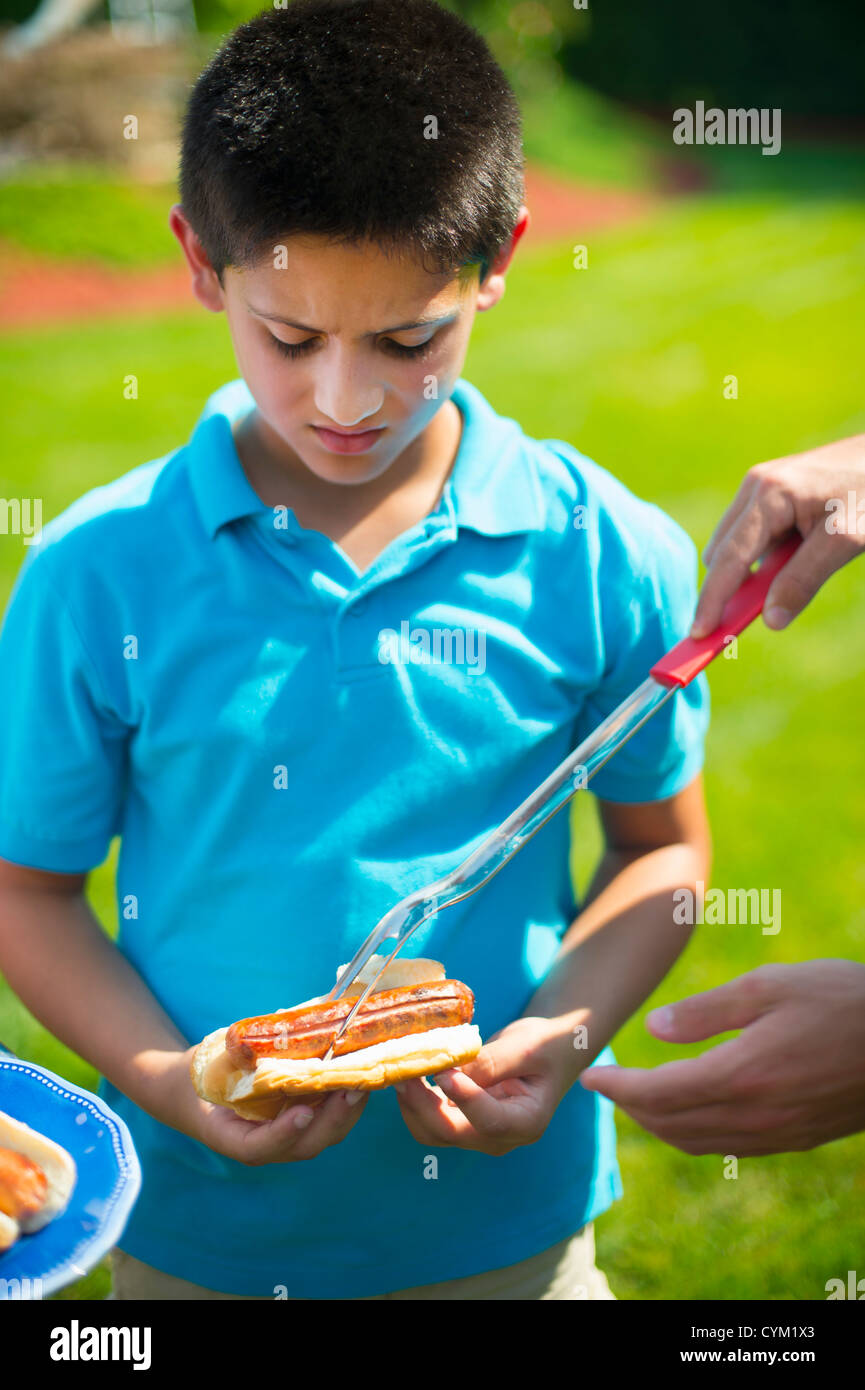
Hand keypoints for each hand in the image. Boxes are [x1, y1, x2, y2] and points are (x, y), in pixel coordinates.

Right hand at [157, 1048, 369, 1164]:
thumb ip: (237, 1052)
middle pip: (304, 1145)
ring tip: (366, 1079)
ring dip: (347, 1109)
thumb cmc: (201, 1075)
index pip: (259, 1147)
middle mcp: (264, 1144)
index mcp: (232, 1136)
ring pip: (323, 1134)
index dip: (283, 1134)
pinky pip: (327, 1119)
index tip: (302, 1113)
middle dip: (333, 1118)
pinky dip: (345, 1101)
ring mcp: (286, 1138)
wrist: (195, 1093)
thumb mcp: (211, 1062)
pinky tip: (361, 1075)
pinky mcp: (301, 1124)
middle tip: (353, 1089)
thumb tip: (271, 1026)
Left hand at [394, 1016, 570, 1154]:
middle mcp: (500, 1137)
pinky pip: (430, 1119)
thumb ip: (491, 1062)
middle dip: (422, 1103)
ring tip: (400, 1067)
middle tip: (403, 1069)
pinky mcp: (461, 1120)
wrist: (550, 1049)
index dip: (464, 1099)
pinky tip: (407, 1072)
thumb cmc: (546, 1045)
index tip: (443, 1072)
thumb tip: (449, 1070)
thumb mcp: (526, 1047)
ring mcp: (477, 1132)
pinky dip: (414, 1099)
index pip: (490, 1121)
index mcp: (526, 1123)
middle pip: (452, 1133)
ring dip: (412, 1103)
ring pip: (433, 1131)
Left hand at [579, 961, 864, 1155]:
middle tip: (608, 1084)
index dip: (618, 1087)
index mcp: (742, 1074)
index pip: (659, 1093)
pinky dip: (695, 1133)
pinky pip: (731, 1146)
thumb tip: (654, 1028)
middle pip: (671, 1124)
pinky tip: (691, 1111)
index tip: (591, 1076)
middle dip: (631, 1106)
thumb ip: (706, 1010)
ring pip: (699, 1142)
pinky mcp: (798, 1138)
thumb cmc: (840, 998)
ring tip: (638, 1098)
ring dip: (659, 1124)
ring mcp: (779, 1133)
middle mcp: (756, 1114)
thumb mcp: (769, 985)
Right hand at [690, 434, 864, 636]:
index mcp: (769, 494)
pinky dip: (764, 556)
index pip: (728, 558)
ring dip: (751, 571)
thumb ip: (804, 580)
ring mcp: (761, 486)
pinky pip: (752, 534)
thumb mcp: (844, 541)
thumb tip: (770, 620)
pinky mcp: (771, 491)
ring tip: (794, 573)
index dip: (712, 600)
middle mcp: (756, 486)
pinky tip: (798, 554)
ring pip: (734, 544)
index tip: (698, 635)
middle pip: (721, 552)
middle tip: (745, 620)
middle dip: (729, 587)